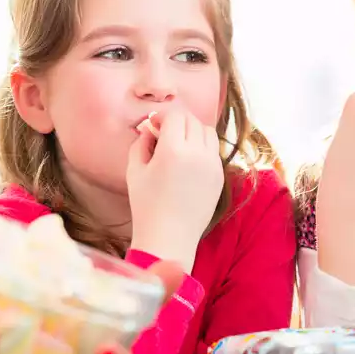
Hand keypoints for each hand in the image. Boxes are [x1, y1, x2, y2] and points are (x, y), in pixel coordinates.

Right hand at [126, 108, 224, 270]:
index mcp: (173, 151)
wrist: (169, 237)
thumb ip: (142, 142)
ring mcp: (212, 165)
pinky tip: (188, 161)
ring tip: (178, 146)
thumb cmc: (146, 206)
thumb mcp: (134, 170)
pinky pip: (213, 150)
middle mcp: (197, 154)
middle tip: (163, 134)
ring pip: (207, 132)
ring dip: (193, 131)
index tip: (154, 126)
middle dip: (177, 122)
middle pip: (192, 121)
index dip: (162, 117)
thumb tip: (151, 127)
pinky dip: (202, 147)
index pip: (175, 116)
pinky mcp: (220, 176)